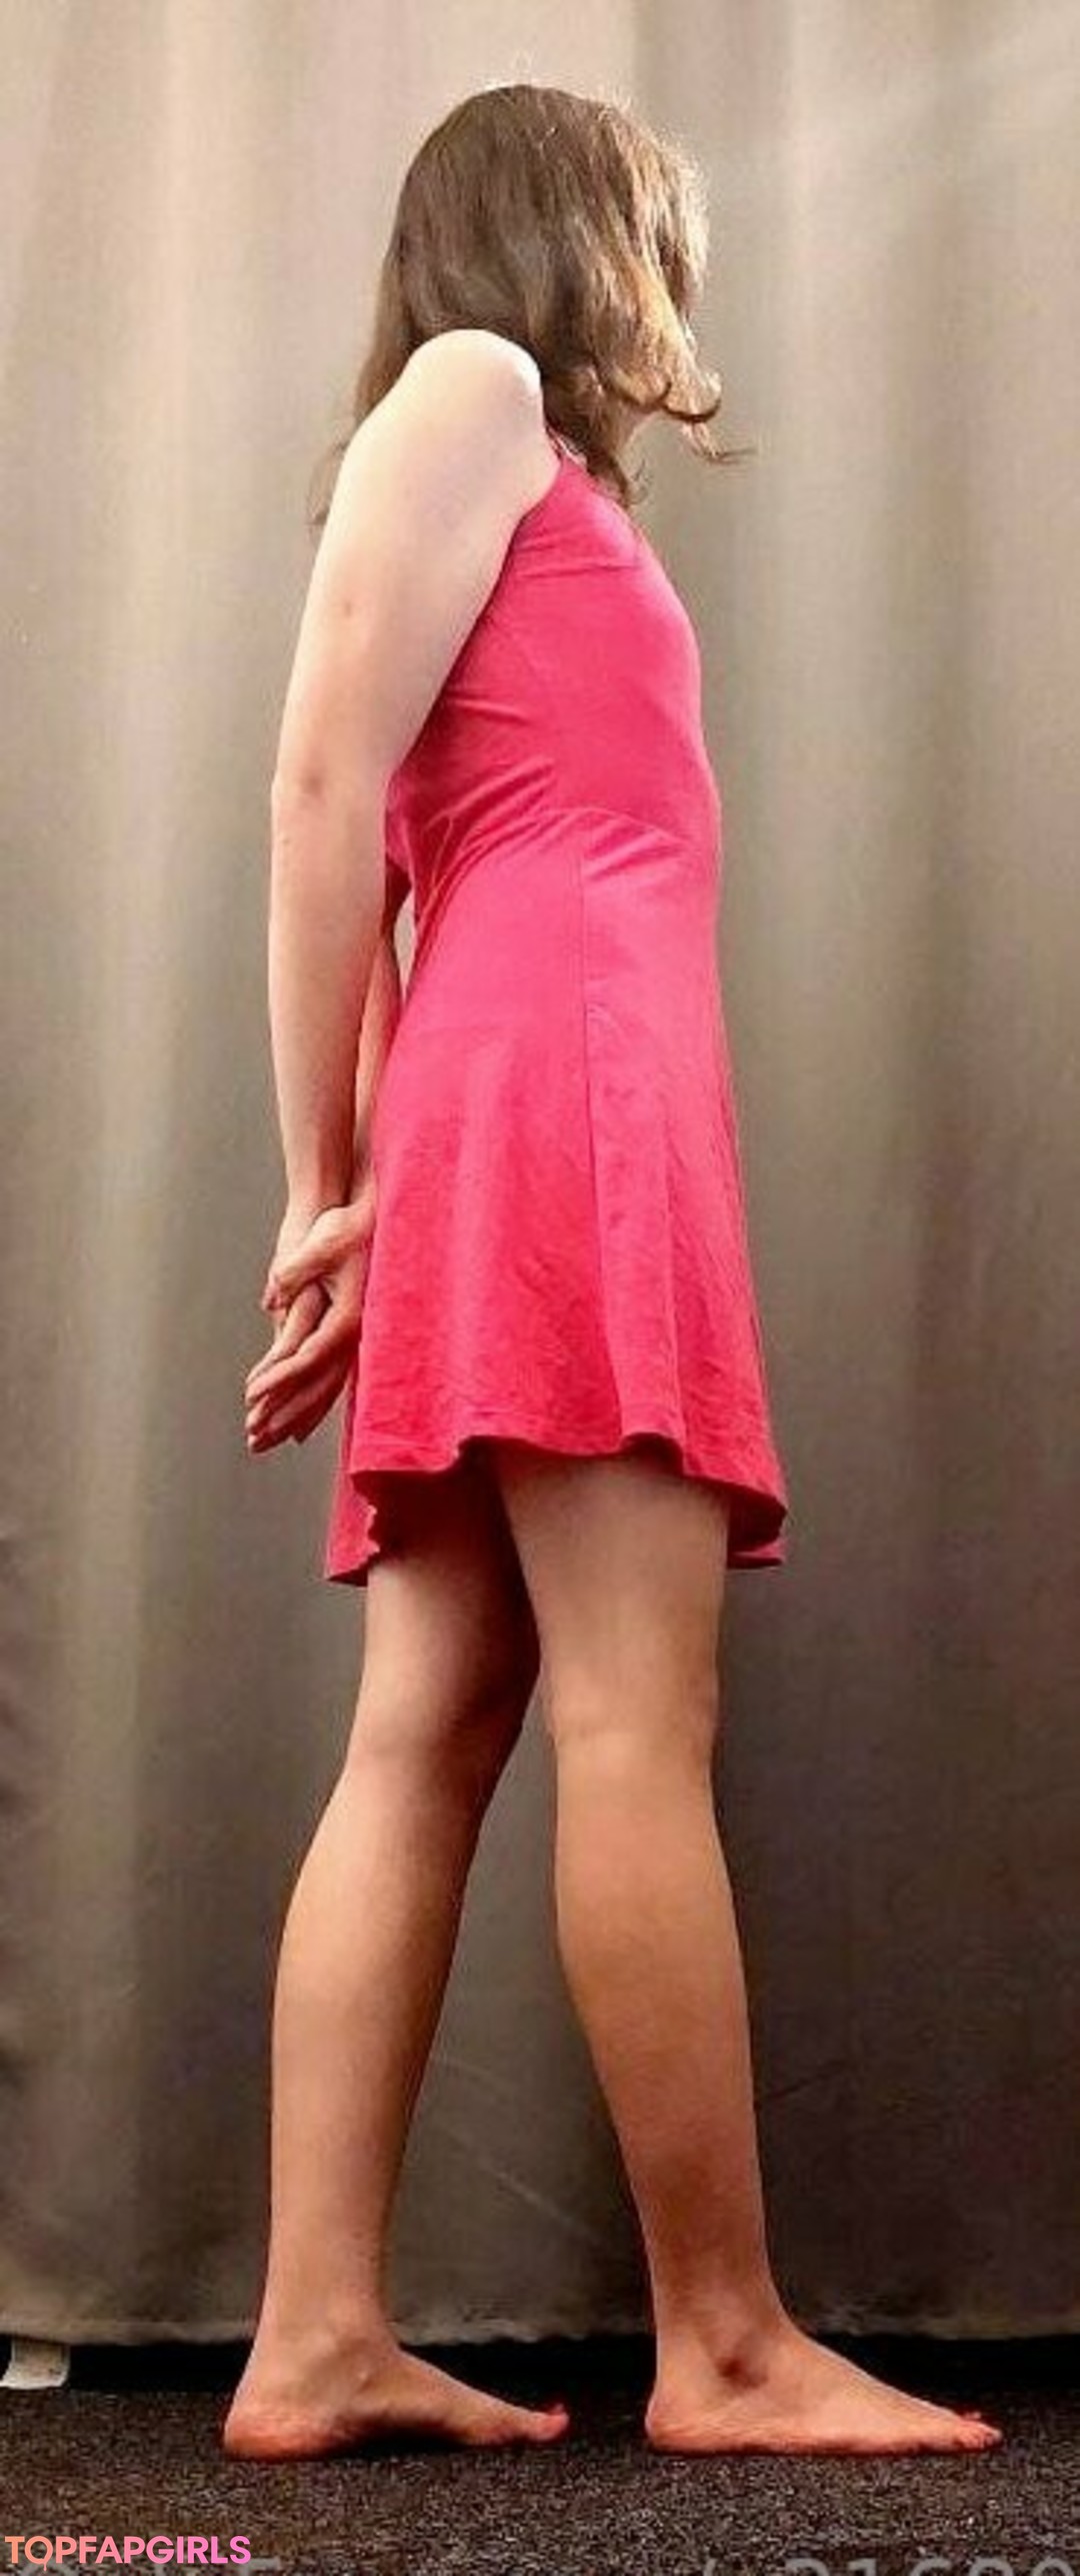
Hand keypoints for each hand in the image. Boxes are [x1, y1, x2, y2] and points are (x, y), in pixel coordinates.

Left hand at [244, 1174, 376, 1451]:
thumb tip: (272, 1296)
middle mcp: (353, 1337)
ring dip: (294, 1419)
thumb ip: (295, 1270)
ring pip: (324, 1392)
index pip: (306, 1358)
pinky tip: (297, 1426)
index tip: (250, 1394)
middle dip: (282, 1415)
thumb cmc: (347, 1228)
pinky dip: (310, 1406)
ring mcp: (352, 1342)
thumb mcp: (321, 1243)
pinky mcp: (347, 1340)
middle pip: (316, 1388)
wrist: (374, 1221)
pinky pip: (329, 1382)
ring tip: (268, 1442)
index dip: (278, 1379)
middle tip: (253, 1439)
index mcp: (347, 1318)